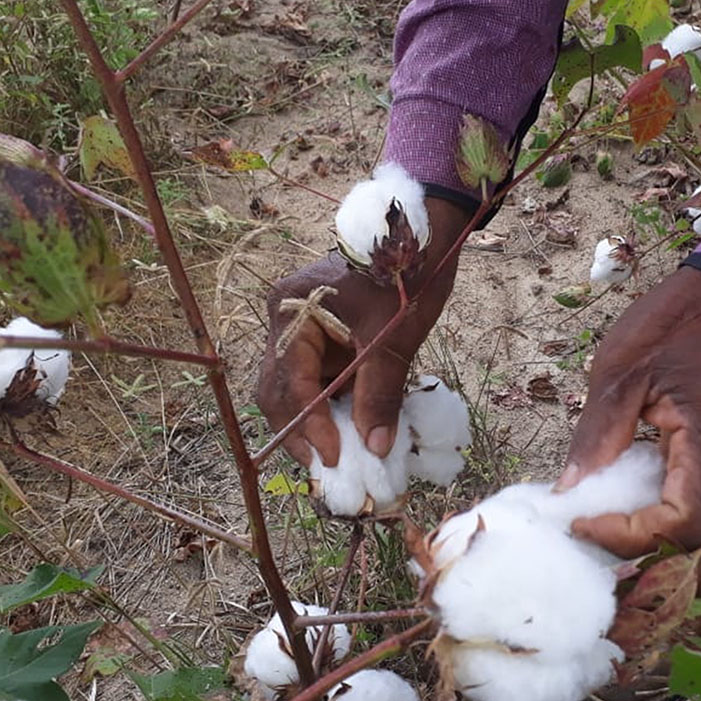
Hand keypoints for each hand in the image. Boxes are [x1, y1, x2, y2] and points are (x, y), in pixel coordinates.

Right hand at [257, 197, 469, 466]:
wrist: (422, 231)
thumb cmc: (407, 273)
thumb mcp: (394, 338)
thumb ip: (379, 394)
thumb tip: (375, 448)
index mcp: (293, 311)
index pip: (290, 382)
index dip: (310, 425)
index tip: (334, 458)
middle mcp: (286, 319)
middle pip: (278, 389)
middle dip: (301, 432)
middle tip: (329, 469)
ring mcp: (300, 327)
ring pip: (292, 388)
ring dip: (312, 424)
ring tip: (339, 459)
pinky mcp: (320, 335)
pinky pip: (314, 378)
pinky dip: (328, 406)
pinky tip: (348, 432)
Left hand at [557, 267, 700, 592]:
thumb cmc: (676, 326)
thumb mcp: (621, 371)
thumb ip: (597, 436)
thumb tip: (568, 493)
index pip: (682, 528)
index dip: (628, 538)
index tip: (582, 520)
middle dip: (655, 573)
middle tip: (602, 545)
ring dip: (667, 562)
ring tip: (615, 536)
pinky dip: (675, 538)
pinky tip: (636, 513)